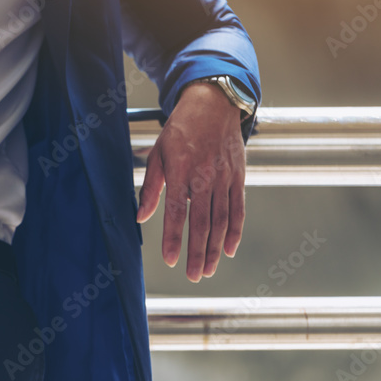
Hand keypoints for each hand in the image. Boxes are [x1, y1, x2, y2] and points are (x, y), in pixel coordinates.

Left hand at [136, 82, 246, 281]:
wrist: (214, 104)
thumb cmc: (181, 130)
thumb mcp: (158, 153)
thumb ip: (151, 187)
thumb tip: (141, 217)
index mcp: (180, 170)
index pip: (176, 211)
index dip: (173, 237)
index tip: (170, 260)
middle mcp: (204, 176)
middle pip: (202, 222)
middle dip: (198, 252)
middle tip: (194, 276)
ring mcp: (224, 177)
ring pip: (222, 220)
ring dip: (215, 248)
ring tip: (208, 269)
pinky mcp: (238, 177)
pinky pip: (238, 208)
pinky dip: (235, 231)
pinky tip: (229, 249)